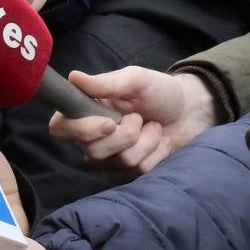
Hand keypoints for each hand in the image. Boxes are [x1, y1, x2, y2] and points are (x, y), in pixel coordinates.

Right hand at [48, 68, 219, 176]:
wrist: (188, 112)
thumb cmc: (158, 91)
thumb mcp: (134, 79)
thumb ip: (104, 82)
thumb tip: (73, 77)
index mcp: (83, 111)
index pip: (60, 128)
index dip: (82, 130)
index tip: (110, 123)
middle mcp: (90, 137)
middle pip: (93, 150)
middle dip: (126, 135)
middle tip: (139, 118)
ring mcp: (108, 157)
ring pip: (120, 161)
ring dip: (146, 142)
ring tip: (152, 127)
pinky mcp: (127, 172)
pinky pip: (138, 172)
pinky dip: (155, 154)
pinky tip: (158, 142)